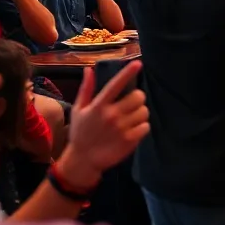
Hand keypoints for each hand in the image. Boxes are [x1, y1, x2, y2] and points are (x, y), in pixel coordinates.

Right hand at [57, 61, 149, 190]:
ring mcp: (121, 128)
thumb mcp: (79, 110)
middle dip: (137, 99)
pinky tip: (133, 130)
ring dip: (140, 113)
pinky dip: (142, 127)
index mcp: (98, 106)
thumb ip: (86, 89)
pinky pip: (146, 126)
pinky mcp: (129, 140)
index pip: (115, 85)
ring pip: (144, 111)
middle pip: (138, 97)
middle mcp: (111, 115)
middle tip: (130, 105)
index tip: (138, 63)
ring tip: (130, 119)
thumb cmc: (80, 132)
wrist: (82, 160)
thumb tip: (89, 69)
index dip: (128, 73)